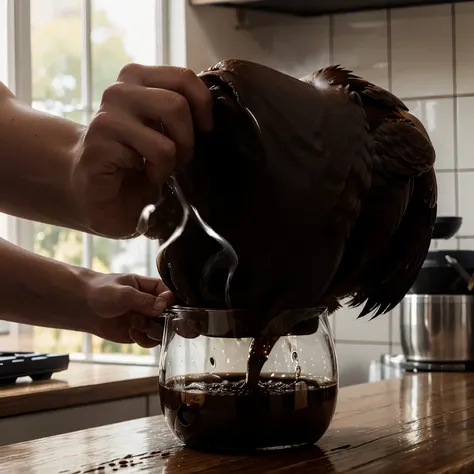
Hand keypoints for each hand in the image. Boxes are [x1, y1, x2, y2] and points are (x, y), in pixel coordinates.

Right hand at [72, 63, 213, 237]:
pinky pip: (157, 152)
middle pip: (177, 103)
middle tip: (180, 157)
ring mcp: (107, 116)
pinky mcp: (101, 143)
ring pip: (167, 131)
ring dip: (174, 156)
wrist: (96, 189)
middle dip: (188, 138)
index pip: (183, 76)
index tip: (204, 129)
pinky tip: (144, 175)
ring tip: (160, 168)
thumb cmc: (136, 160)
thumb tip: (211, 110)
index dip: (203, 104)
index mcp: (137, 80)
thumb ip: (180, 111)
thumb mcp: (163, 129)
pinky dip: (159, 171)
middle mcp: (119, 91)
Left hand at [86, 272, 173, 347]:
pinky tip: (131, 332)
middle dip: (160, 321)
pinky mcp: (139, 332)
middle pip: (170, 315)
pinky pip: (151, 341)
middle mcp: (152, 304)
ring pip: (162, 330)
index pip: (171, 295)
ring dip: (151, 331)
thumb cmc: (101, 291)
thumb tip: (163, 306)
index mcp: (151, 287)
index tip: (162, 309)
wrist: (83, 307)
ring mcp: (146, 319)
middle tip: (144, 319)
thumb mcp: (123, 292)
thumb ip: (144, 299)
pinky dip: (144, 340)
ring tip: (134, 325)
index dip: (170, 303)